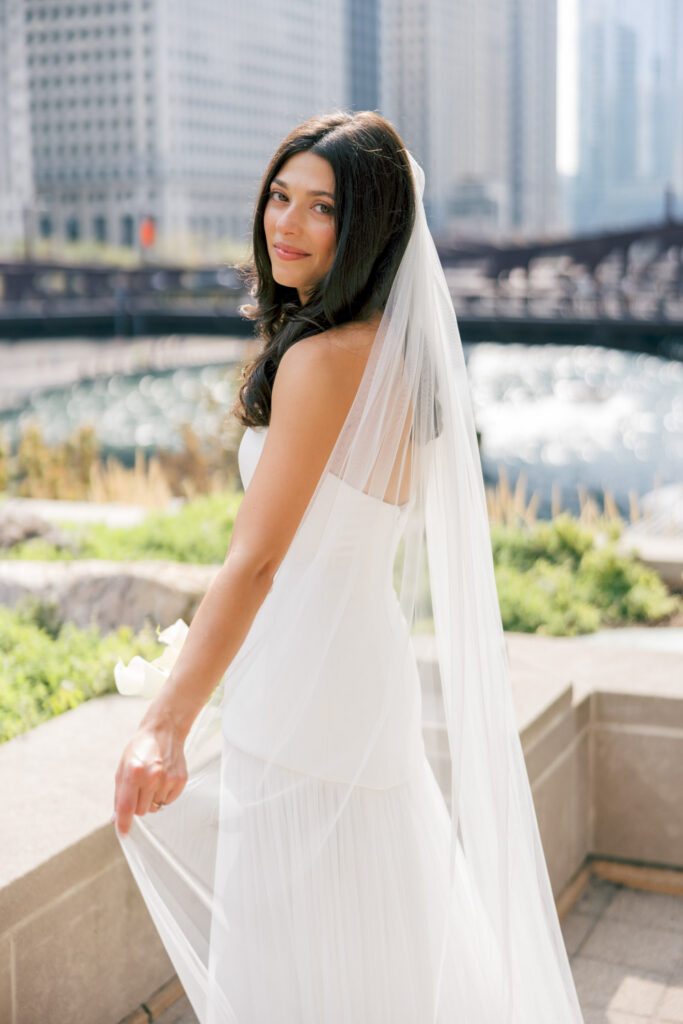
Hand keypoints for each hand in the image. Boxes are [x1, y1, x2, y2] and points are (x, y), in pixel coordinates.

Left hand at [113, 720, 187, 836]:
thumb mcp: (123, 768)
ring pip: (155, 808)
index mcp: (133, 773)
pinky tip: (163, 780)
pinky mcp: (180, 780)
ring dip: (152, 799)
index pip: (126, 807)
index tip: (123, 833)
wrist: (164, 731)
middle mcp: (152, 777)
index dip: (124, 823)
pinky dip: (164, 795)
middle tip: (140, 788)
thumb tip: (115, 819)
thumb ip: (119, 795)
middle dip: (138, 805)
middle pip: (141, 811)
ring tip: (153, 780)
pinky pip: (168, 801)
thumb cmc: (141, 748)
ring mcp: (168, 779)